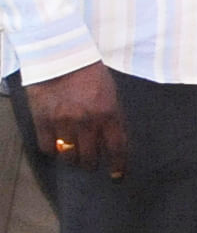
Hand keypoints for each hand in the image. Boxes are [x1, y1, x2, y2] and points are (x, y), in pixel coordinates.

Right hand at [25, 61, 125, 178]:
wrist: (60, 57)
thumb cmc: (90, 73)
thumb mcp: (111, 93)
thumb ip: (112, 117)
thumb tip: (114, 140)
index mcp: (109, 113)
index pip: (116, 148)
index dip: (117, 165)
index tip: (117, 176)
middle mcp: (87, 121)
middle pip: (90, 157)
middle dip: (91, 164)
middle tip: (90, 164)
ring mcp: (63, 122)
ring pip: (68, 156)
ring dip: (72, 159)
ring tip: (72, 157)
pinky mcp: (43, 120)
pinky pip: (48, 147)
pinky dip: (52, 150)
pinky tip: (56, 147)